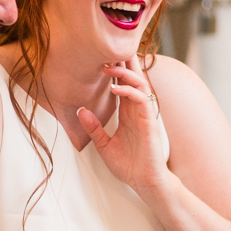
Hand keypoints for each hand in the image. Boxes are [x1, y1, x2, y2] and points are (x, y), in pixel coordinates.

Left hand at [76, 58, 167, 190]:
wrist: (144, 182)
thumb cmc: (128, 165)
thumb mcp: (104, 145)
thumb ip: (94, 128)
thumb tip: (80, 111)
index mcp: (128, 112)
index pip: (123, 84)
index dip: (115, 70)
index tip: (102, 58)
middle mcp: (137, 109)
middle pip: (134, 78)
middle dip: (124, 62)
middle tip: (109, 48)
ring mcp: (145, 113)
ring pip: (139, 83)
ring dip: (124, 73)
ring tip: (107, 68)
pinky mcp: (150, 120)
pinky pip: (142, 98)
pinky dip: (129, 90)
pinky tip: (115, 89)